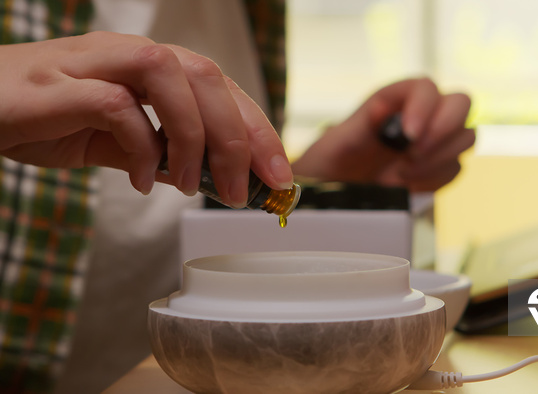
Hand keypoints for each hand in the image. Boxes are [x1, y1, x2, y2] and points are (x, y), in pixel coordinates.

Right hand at [0, 31, 292, 206]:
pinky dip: (139, 147)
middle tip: (239, 191)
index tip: (279, 175)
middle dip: (237, 138)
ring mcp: (94, 62)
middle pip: (207, 77)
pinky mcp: (60, 84)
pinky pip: (117, 106)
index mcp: (151, 66)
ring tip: (189, 185)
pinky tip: (137, 181)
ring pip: (169, 76)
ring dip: (192, 137)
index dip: (257, 130)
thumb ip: (156, 153)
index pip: (221, 89)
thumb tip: (203, 177)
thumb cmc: (44, 118)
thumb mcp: (114, 142)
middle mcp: (129, 54)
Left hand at [292, 78, 474, 190]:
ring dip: (438, 158)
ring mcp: (434, 140)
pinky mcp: (438, 166)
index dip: (425, 107)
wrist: (335, 191)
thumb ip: (359, 124)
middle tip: (414, 153)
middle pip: (461, 103)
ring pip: (466, 137)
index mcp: (395, 98)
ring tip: (402, 172)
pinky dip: (435, 179)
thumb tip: (382, 109)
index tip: (409, 135)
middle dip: (444, 130)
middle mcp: (421, 114)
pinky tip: (407, 184)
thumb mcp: (336, 142)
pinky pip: (455, 168)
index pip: (425, 87)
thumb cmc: (330, 160)